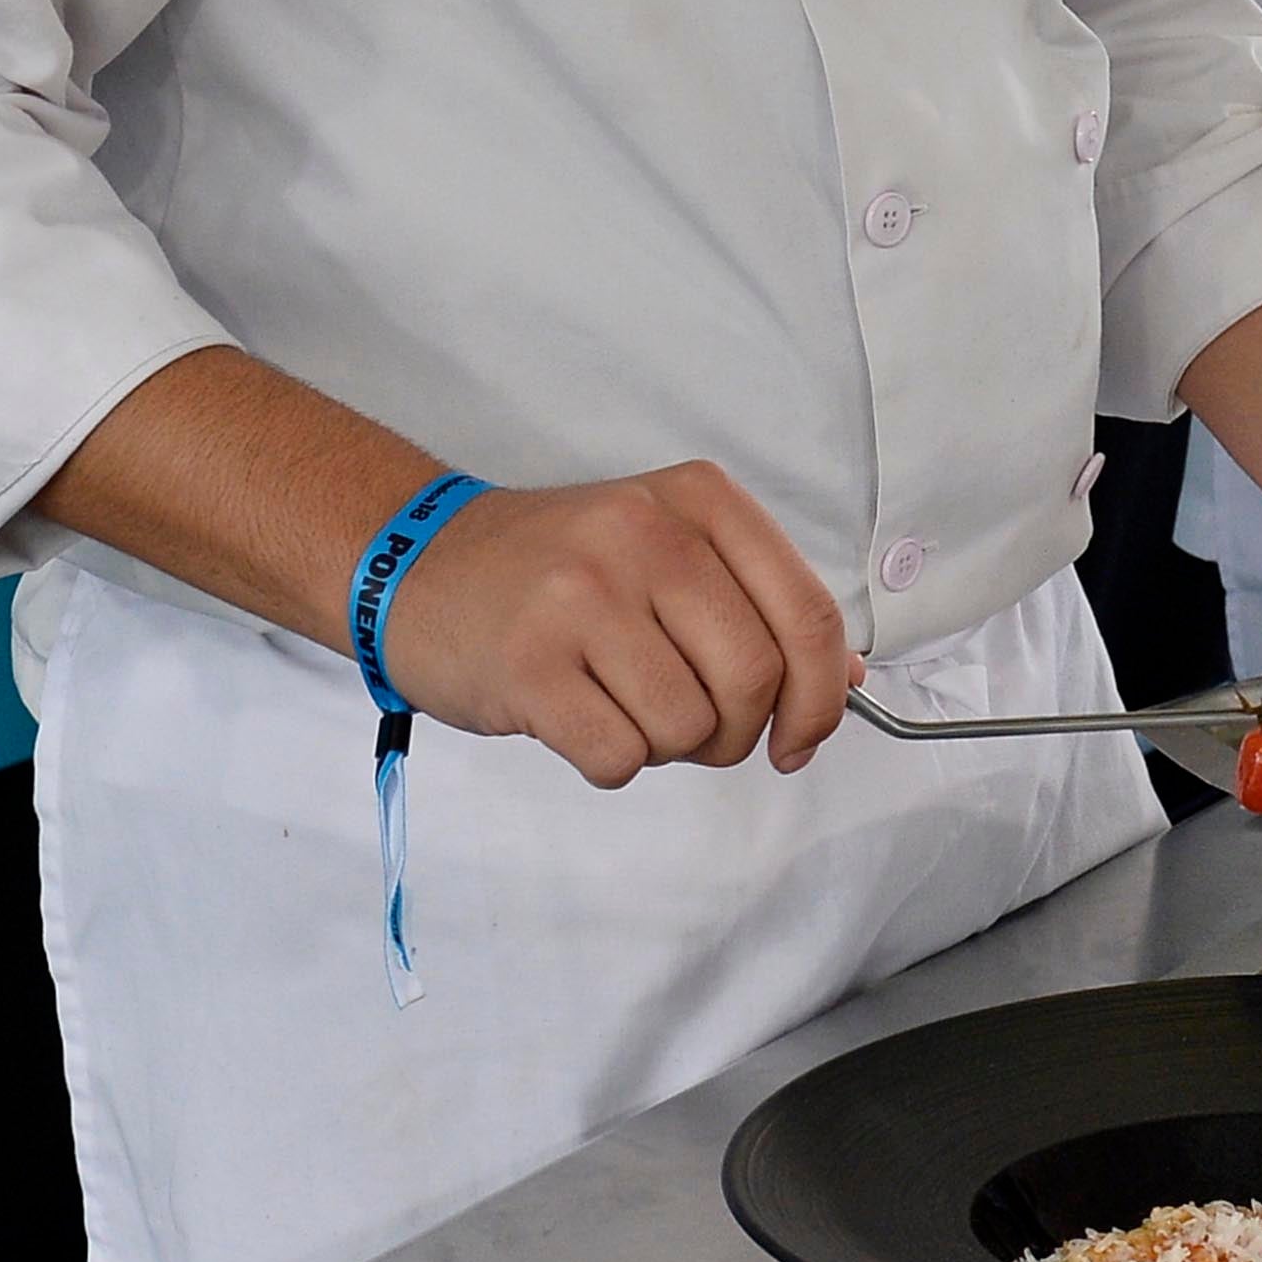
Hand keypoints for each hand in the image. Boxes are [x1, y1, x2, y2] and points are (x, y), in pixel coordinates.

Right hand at [376, 462, 862, 785]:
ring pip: (688, 727)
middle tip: (691, 728)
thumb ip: (758, 603)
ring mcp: (582, 596)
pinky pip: (620, 757)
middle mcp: (645, 535)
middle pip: (756, 680)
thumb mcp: (665, 549)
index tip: (799, 739)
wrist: (415, 565)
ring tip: (617, 703)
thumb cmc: (554, 571)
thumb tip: (845, 682)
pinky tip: (575, 717)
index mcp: (697, 500)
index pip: (807, 616)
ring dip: (664, 746)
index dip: (821, 700)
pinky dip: (609, 761)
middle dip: (736, 732)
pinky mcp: (531, 664)